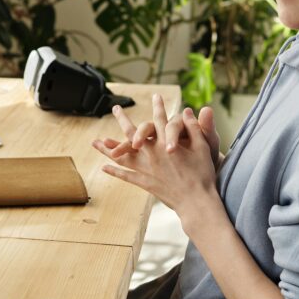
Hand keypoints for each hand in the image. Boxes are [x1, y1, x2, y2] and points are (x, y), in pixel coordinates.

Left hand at [91, 94, 218, 216]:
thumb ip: (194, 128)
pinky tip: (104, 168)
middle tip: (115, 109)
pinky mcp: (145, 183)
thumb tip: (187, 111)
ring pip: (124, 155)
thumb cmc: (203, 174)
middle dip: (123, 120)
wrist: (197, 202)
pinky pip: (126, 176)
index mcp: (167, 143)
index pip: (160, 120)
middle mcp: (153, 153)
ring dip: (109, 148)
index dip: (159, 107)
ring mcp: (147, 168)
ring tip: (96, 142)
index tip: (155, 96)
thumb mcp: (203, 148)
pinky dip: (114, 172)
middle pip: (134, 133)